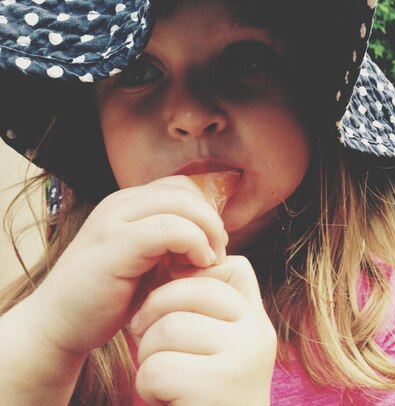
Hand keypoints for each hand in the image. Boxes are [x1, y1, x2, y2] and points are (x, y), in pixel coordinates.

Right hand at [28, 175, 226, 355]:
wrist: (57, 326)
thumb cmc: (107, 298)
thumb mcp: (146, 261)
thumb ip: (172, 242)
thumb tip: (215, 237)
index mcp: (127, 204)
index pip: (180, 187)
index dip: (205, 211)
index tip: (213, 243)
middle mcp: (119, 204)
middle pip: (183, 191)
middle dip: (210, 219)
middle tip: (218, 251)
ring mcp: (114, 222)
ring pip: (180, 203)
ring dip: (206, 230)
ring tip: (209, 260)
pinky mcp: (114, 246)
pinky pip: (169, 228)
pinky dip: (193, 243)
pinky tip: (197, 265)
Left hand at [132, 256, 276, 405]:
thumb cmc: (202, 396)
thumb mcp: (215, 346)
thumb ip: (205, 308)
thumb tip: (170, 258)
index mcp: (258, 319)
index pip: (229, 265)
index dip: (189, 280)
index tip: (171, 310)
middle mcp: (258, 332)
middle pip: (190, 289)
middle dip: (156, 316)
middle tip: (150, 343)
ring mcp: (243, 358)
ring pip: (167, 327)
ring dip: (148, 357)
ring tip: (163, 379)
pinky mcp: (219, 387)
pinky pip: (158, 368)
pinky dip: (149, 389)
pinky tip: (167, 401)